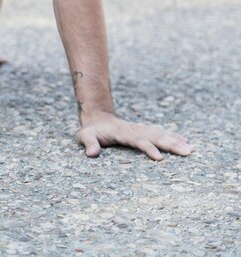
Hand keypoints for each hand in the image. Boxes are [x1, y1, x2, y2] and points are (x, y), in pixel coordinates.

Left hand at [76, 111, 193, 159]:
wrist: (97, 118)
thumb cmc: (91, 131)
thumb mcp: (85, 136)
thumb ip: (89, 143)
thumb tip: (92, 154)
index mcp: (122, 132)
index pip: (137, 140)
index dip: (148, 148)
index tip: (159, 158)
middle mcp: (134, 130)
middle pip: (155, 136)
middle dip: (171, 144)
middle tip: (187, 152)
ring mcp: (141, 129)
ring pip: (160, 134)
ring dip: (176, 140)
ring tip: (191, 149)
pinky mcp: (144, 131)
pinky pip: (161, 133)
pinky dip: (173, 136)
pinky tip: (186, 142)